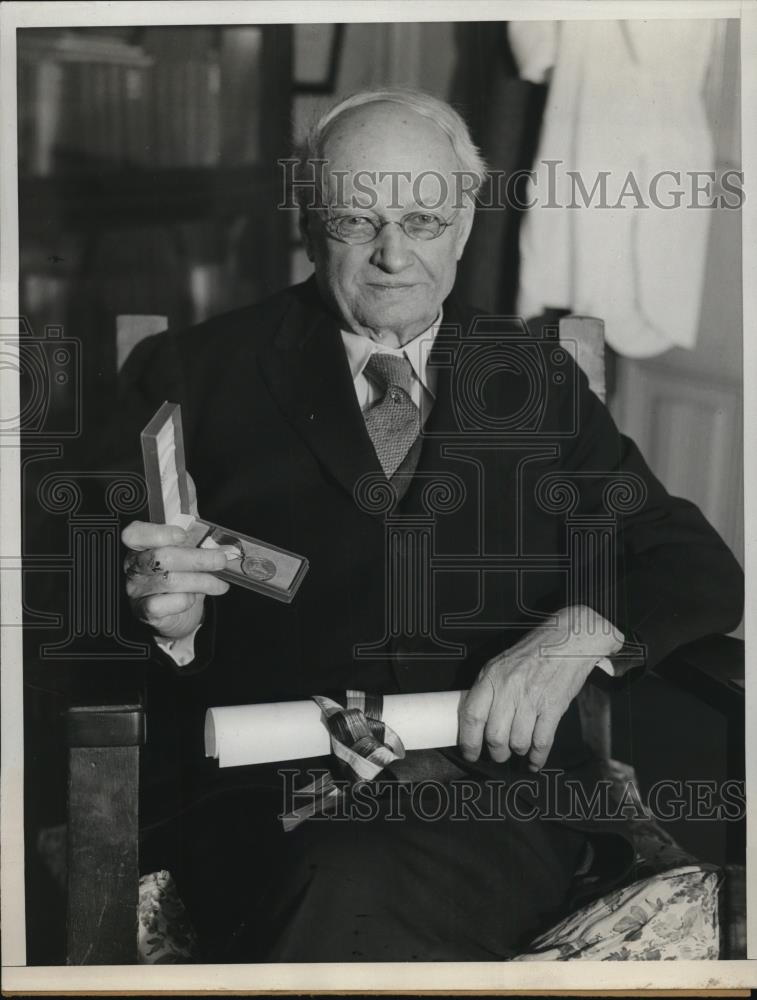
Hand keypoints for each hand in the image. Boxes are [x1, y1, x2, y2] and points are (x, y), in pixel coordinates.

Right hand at [122, 520, 234, 641]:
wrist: (181, 606)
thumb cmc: (183, 569)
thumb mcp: (186, 538)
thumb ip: (186, 511)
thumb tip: (189, 481)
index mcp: (140, 544)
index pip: (134, 534)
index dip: (158, 533)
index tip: (183, 535)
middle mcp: (134, 566)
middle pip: (160, 558)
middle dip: (197, 559)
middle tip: (220, 560)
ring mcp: (137, 590)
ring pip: (169, 581)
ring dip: (201, 580)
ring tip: (219, 581)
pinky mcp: (145, 611)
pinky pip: (164, 605)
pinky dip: (184, 600)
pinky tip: (194, 598)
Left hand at [458, 605, 622, 770]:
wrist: (569, 638)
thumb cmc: (535, 650)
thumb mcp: (502, 662)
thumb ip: (488, 688)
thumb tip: (476, 717)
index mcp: (492, 676)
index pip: (472, 716)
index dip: (468, 741)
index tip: (470, 752)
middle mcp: (509, 688)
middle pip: (495, 736)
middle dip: (496, 752)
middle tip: (499, 754)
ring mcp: (532, 698)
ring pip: (518, 742)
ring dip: (519, 751)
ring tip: (520, 749)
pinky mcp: (554, 706)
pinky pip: (542, 742)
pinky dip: (538, 757)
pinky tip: (535, 761)